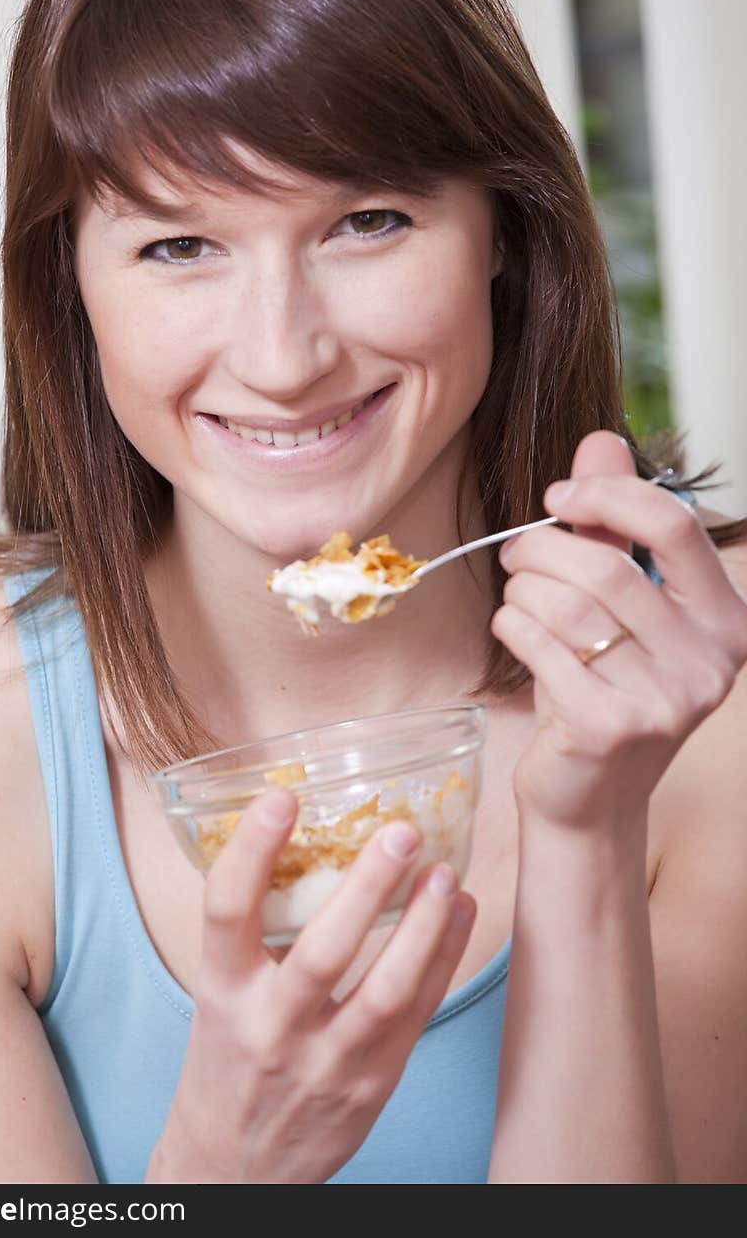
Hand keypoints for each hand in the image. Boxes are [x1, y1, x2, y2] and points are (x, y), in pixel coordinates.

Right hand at [149, 788, 475, 1183]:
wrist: (233, 1168)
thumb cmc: (229, 1059)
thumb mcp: (221, 996)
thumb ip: (257, 933)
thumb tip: (311, 835)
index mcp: (221, 992)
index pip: (226, 910)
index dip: (252, 849)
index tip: (281, 796)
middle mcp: (269, 1027)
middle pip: (322, 951)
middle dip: (367, 886)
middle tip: (402, 829)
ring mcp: (324, 1063)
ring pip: (385, 990)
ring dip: (424, 925)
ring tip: (446, 871)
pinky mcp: (371, 1087)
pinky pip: (416, 1016)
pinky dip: (444, 959)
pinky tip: (461, 913)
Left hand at [491, 430, 746, 831]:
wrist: (590, 796)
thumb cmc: (604, 686)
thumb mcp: (619, 603)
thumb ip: (614, 524)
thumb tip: (599, 440)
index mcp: (726, 621)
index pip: (674, 526)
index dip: (606, 498)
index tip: (557, 499)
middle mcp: (709, 663)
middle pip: (604, 567)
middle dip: (541, 551)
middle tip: (515, 557)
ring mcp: (665, 702)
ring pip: (565, 605)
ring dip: (522, 591)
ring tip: (517, 599)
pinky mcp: (609, 728)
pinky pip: (539, 645)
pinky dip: (511, 627)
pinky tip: (514, 633)